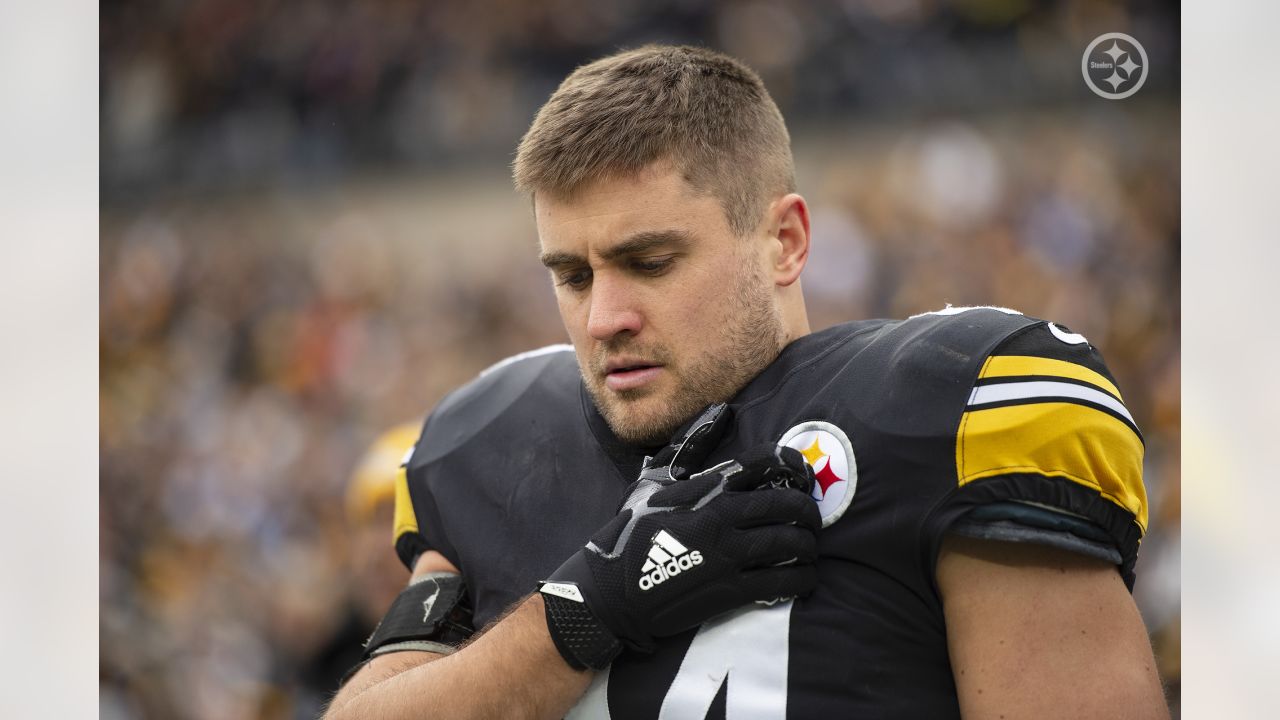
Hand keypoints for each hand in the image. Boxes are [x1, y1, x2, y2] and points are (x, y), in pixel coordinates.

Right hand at [539, 404, 820, 669]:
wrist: (611, 590)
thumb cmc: (632, 531)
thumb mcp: (653, 481)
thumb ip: (689, 446)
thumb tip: (721, 410)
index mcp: (707, 486)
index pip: (767, 462)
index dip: (796, 466)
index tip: (803, 477)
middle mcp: (721, 516)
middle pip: (789, 504)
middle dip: (810, 511)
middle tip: (811, 519)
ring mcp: (727, 554)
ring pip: (792, 543)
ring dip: (809, 546)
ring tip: (808, 549)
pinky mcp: (730, 590)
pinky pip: (784, 581)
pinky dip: (803, 578)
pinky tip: (804, 577)